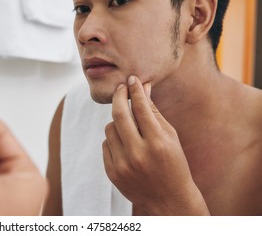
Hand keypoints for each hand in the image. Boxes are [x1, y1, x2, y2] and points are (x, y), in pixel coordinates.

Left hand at [103, 76, 208, 214]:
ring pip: (109, 128)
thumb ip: (154, 113)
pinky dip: (114, 139)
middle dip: (119, 95)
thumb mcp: (171, 137)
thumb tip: (142, 88)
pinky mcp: (112, 172)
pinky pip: (106, 144)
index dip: (136, 90)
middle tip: (120, 87)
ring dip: (117, 121)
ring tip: (129, 126)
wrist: (169, 200)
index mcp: (158, 143)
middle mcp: (138, 154)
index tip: (132, 79)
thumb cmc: (174, 164)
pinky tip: (126, 144)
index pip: (142, 107)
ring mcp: (122, 165)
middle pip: (119, 114)